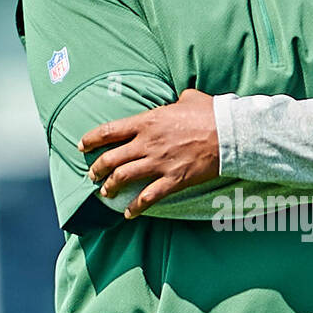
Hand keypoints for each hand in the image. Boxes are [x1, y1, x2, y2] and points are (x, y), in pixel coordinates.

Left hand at [79, 88, 219, 218]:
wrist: (230, 134)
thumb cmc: (211, 113)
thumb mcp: (189, 98)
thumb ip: (175, 101)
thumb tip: (177, 100)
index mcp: (147, 121)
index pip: (109, 131)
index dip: (91, 140)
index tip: (82, 146)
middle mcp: (147, 143)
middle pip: (111, 158)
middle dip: (97, 169)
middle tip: (92, 175)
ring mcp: (159, 163)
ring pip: (124, 178)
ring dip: (110, 187)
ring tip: (105, 193)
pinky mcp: (173, 180)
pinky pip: (148, 197)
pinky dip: (136, 207)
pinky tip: (129, 213)